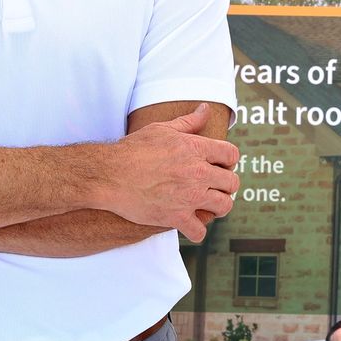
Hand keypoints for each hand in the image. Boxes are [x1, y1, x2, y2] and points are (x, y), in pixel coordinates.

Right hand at [104, 104, 238, 240]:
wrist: (109, 174)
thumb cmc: (132, 149)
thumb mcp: (162, 130)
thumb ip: (188, 122)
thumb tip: (205, 109)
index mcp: (195, 148)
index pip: (231, 155)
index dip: (228, 161)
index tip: (220, 166)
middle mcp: (197, 172)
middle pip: (232, 182)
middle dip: (226, 186)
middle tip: (215, 188)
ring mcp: (189, 196)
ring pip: (223, 206)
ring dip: (219, 207)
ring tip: (209, 206)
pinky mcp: (176, 217)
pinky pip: (199, 231)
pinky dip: (197, 231)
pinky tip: (190, 226)